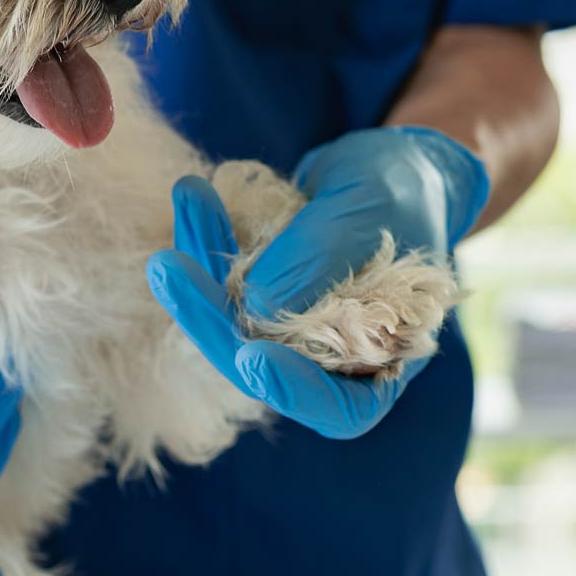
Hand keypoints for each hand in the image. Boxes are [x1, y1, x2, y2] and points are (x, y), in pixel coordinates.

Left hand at [146, 127, 487, 438]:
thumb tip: (255, 302)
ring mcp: (291, 331)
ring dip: (199, 267)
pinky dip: (206, 239)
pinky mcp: (262, 295)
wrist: (398, 167)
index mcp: (385, 365)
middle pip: (263, 366)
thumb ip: (325, 253)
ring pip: (232, 321)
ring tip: (188, 197)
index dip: (295, 391)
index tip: (254, 358)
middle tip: (169, 268)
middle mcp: (332, 361)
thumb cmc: (406, 191)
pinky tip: (193, 194)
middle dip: (211, 318)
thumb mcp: (376, 207)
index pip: (342, 408)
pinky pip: (223, 282)